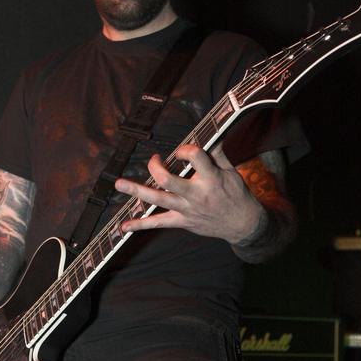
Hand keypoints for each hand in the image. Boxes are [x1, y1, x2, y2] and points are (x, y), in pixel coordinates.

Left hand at [115, 143, 266, 244]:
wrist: (242, 224)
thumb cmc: (237, 194)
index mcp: (211, 179)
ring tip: (119, 183)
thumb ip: (216, 153)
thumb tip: (207, 134)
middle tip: (154, 159)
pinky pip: (158, 224)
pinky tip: (124, 227)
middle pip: (168, 180)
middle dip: (155, 168)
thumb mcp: (231, 171)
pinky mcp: (182, 222)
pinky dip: (140, 225)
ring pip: (158, 200)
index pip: (195, 157)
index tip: (183, 150)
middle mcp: (196, 194)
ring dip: (136, 191)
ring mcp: (186, 210)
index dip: (186, 149)